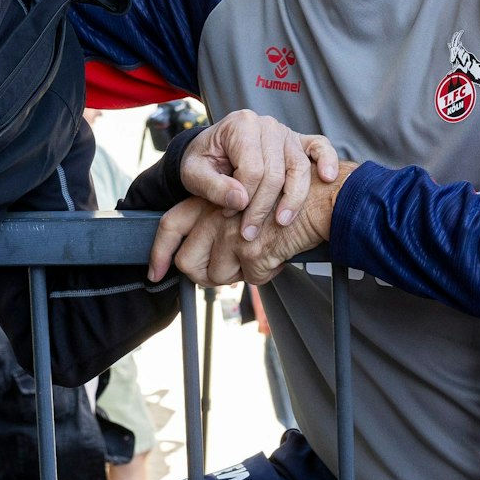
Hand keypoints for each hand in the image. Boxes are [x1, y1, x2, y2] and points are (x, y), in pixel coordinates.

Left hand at [149, 164, 352, 285]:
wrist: (324, 198)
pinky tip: (276, 257)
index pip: (170, 224)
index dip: (160, 253)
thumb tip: (206, 257)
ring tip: (258, 257)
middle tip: (223, 273)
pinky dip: (264, 274)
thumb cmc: (289, 199)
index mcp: (211, 199)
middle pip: (188, 262)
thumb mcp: (248, 201)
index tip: (154, 274)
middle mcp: (217, 214)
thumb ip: (223, 221)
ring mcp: (233, 233)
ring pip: (216, 277)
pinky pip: (249, 281)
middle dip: (203, 276)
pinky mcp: (252, 251)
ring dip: (236, 276)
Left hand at [176, 110, 339, 245]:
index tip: (229, 215)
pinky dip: (327, 160)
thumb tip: (241, 201)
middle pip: (275, 172)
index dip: (243, 198)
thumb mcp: (193, 174)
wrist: (212, 150)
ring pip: (299, 167)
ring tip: (282, 222)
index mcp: (241, 125)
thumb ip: (213, 187)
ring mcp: (286, 132)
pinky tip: (327, 177)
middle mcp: (267, 125)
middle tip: (249, 232)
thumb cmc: (204, 161)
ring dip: (293, 199)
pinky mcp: (299, 141)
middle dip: (263, 207)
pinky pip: (320, 147)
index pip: (251, 169)